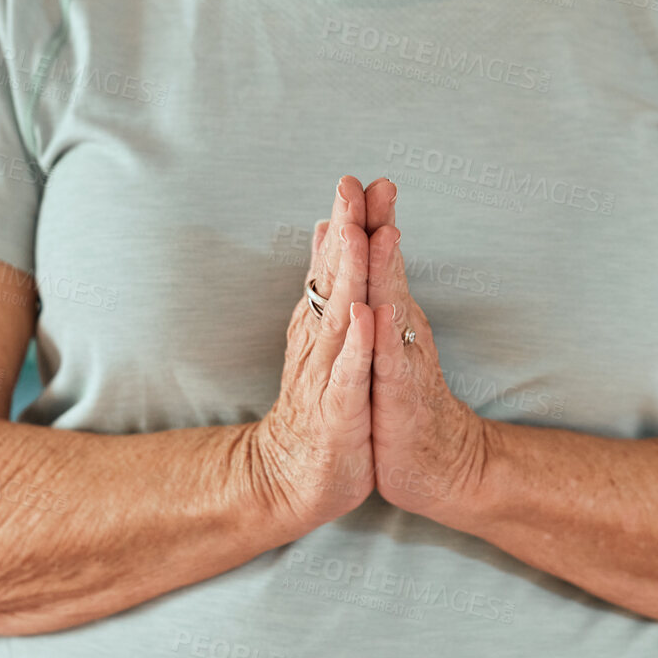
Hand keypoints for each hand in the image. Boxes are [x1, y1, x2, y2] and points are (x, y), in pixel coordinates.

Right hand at [248, 176, 375, 532]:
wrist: (293, 478)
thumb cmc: (318, 406)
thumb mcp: (325, 340)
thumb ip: (325, 285)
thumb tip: (326, 231)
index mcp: (321, 325)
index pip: (332, 266)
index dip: (343, 222)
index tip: (354, 179)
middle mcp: (320, 342)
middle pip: (332, 278)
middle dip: (344, 231)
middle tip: (349, 186)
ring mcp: (328, 374)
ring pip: (340, 315)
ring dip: (348, 274)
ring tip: (356, 232)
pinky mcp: (339, 409)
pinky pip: (350, 372)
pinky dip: (358, 344)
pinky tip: (365, 315)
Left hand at [360, 178, 490, 517]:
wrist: (436, 465)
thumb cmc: (402, 400)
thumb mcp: (384, 342)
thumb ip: (374, 296)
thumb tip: (362, 252)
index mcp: (391, 316)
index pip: (378, 262)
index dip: (369, 220)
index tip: (359, 178)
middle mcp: (402, 332)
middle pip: (389, 271)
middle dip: (379, 227)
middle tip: (373, 185)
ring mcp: (404, 363)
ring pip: (394, 309)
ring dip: (388, 271)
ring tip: (382, 233)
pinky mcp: (400, 399)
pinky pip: (390, 365)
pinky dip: (383, 339)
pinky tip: (377, 315)